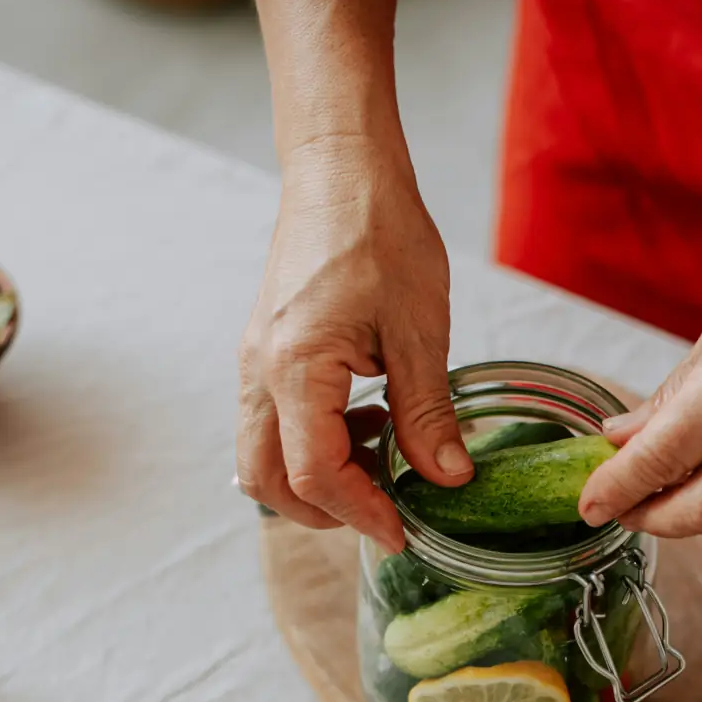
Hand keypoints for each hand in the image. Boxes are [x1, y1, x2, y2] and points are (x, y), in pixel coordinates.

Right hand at [238, 138, 468, 550]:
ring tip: (382, 456)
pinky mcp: (263, 354)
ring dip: (316, 479)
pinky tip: (366, 419)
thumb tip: (447, 479)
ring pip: (261, 458)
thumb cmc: (379, 233)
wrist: (340, 171)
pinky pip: (270, 424)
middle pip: (268, 482)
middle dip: (326, 511)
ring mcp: (253, 364)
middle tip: (387, 509)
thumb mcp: (419, 330)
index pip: (314, 474)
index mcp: (295, 369)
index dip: (361, 513)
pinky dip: (311, 444)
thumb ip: (427, 412)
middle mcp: (259, 373)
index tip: (404, 530)